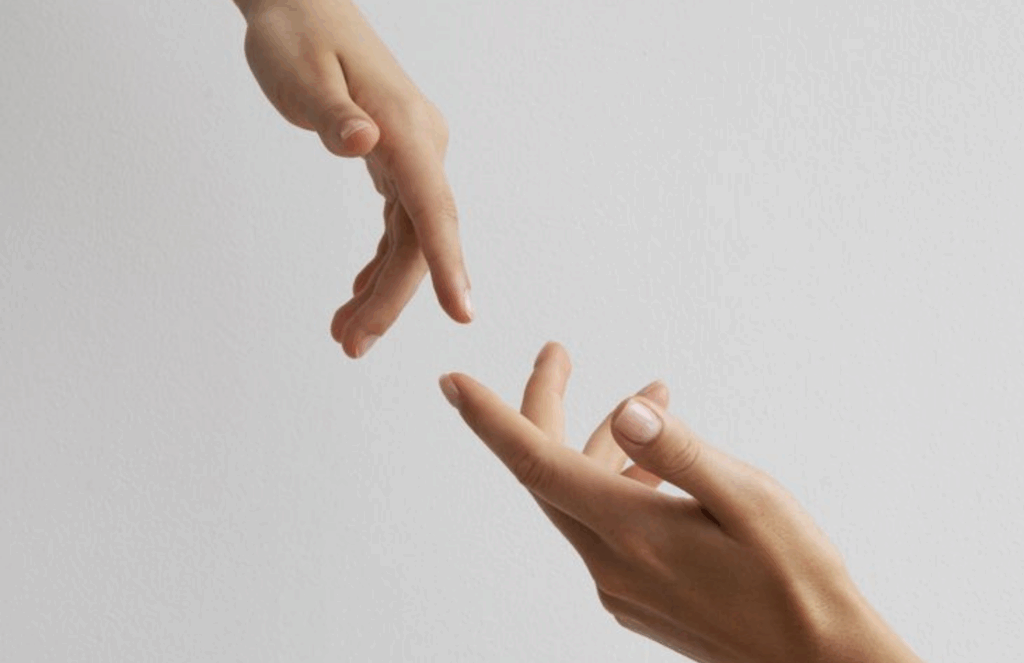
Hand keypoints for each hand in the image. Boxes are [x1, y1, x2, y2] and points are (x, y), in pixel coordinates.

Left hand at [238, 0, 471, 357]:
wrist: (301, 4)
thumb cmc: (296, 35)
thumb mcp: (302, 76)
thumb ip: (333, 116)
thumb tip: (363, 142)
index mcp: (404, 128)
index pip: (432, 207)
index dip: (448, 265)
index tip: (461, 313)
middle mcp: (419, 144)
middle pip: (420, 237)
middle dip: (391, 298)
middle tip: (350, 345)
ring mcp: (411, 153)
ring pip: (410, 237)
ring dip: (382, 289)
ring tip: (345, 333)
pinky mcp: (396, 157)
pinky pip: (399, 222)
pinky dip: (380, 261)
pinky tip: (358, 291)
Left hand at [438, 342, 924, 662]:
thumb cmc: (797, 580)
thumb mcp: (750, 500)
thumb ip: (680, 453)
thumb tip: (625, 413)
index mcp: (631, 532)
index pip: (536, 464)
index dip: (490, 419)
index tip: (453, 382)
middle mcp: (611, 563)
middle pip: (548, 473)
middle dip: (547, 407)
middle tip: (559, 354)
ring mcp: (619, 585)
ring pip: (582, 498)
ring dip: (605, 443)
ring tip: (655, 398)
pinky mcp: (635, 598)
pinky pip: (604, 527)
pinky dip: (620, 483)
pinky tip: (657, 467)